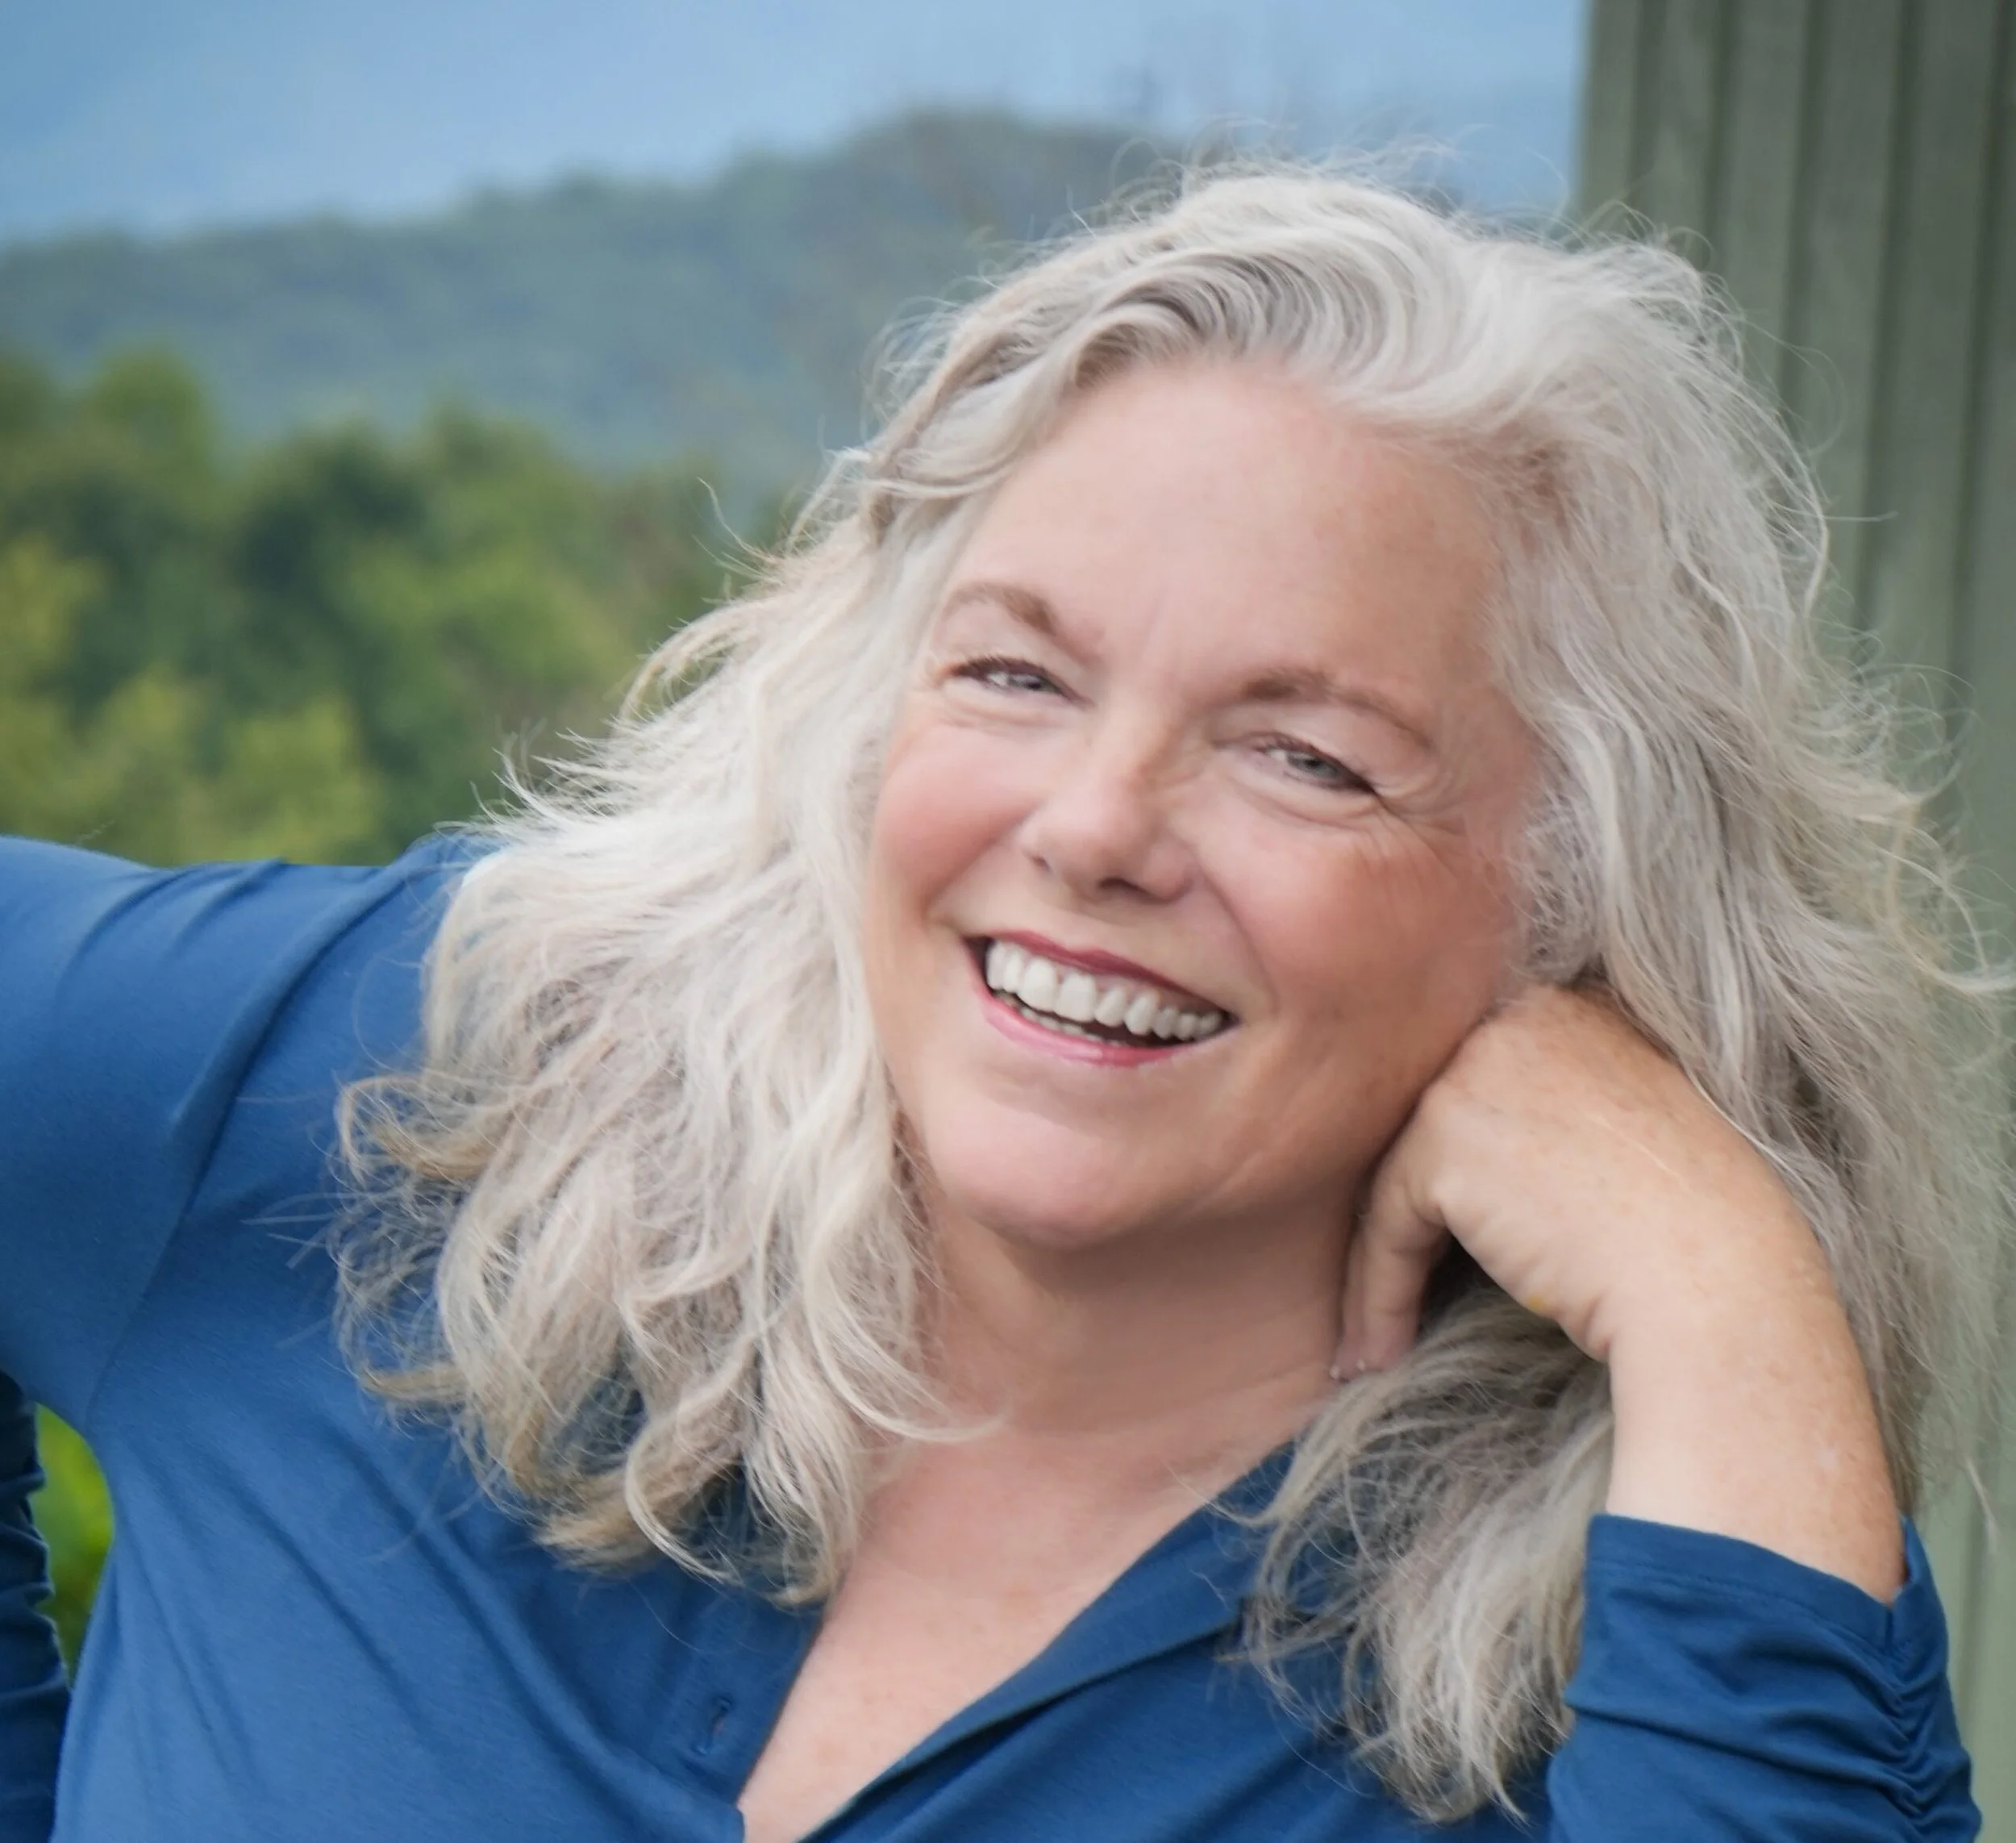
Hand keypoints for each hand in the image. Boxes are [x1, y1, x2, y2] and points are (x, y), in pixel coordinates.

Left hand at [1337, 986, 1903, 1597]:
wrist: (1721, 1284)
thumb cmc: (1698, 1237)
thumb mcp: (1628, 1137)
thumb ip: (1556, 1112)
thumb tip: (1482, 1163)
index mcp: (1569, 1008)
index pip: (1479, 1085)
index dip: (1458, 1167)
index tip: (1445, 1237)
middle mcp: (1517, 1020)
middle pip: (1428, 1121)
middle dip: (1407, 1205)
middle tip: (1393, 1281)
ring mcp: (1477, 1071)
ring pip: (1400, 1176)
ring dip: (1384, 1262)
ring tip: (1381, 1335)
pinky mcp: (1445, 1137)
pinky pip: (1386, 1223)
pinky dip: (1377, 1291)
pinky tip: (1378, 1351)